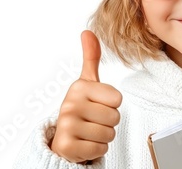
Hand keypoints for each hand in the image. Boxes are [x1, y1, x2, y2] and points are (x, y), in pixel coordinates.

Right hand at [50, 30, 121, 162]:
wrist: (64, 137)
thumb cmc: (82, 108)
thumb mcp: (88, 82)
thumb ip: (91, 57)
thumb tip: (87, 31)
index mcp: (79, 87)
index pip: (118, 98)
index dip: (112, 105)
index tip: (98, 104)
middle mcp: (70, 104)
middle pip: (115, 117)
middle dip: (108, 122)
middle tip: (93, 120)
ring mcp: (66, 126)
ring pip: (109, 134)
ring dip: (103, 136)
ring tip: (89, 131)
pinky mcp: (66, 146)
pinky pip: (100, 149)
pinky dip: (96, 150)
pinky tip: (84, 143)